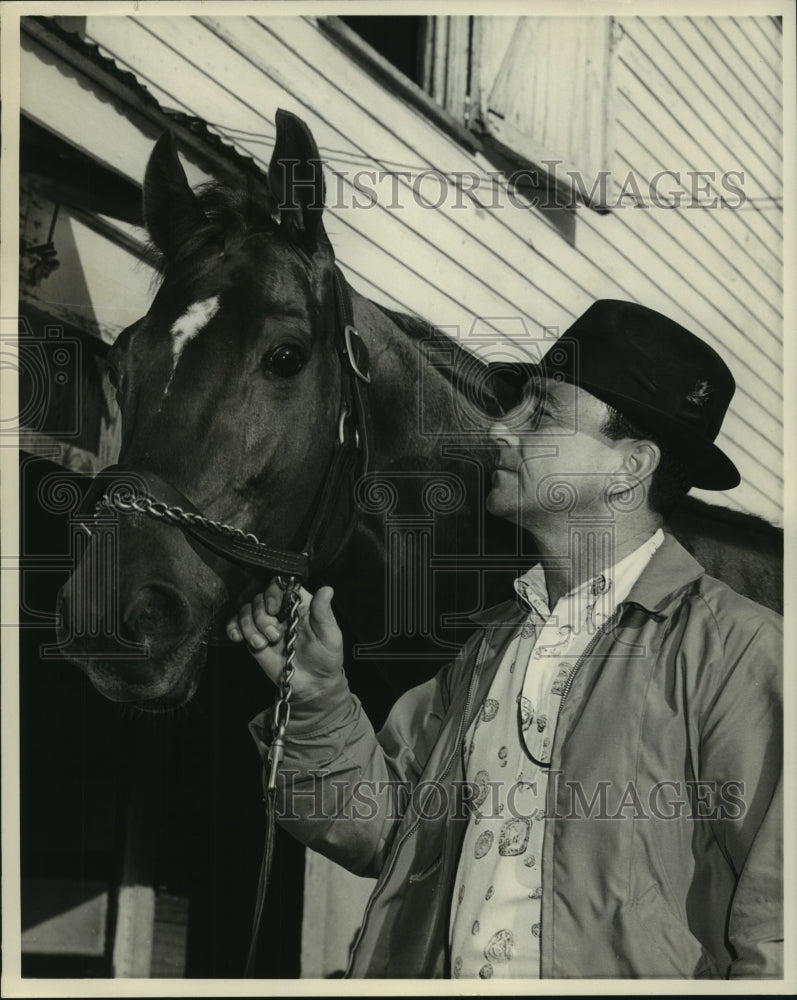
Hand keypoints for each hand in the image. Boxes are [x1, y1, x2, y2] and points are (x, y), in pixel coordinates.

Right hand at [227, 579, 343, 700]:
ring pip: (246, 610)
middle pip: (259, 598)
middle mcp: (281, 611)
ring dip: (249, 626)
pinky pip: (236, 625)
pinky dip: (233, 628)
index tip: (274, 609)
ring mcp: (265, 624)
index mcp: (299, 604)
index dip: (272, 594)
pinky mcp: (254, 639)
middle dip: (261, 617)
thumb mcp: (329, 635)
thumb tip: (327, 589)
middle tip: (274, 636)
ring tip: (262, 643)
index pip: (280, 586)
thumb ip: (323, 612)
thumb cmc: (325, 657)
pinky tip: (238, 637)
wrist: (313, 685)